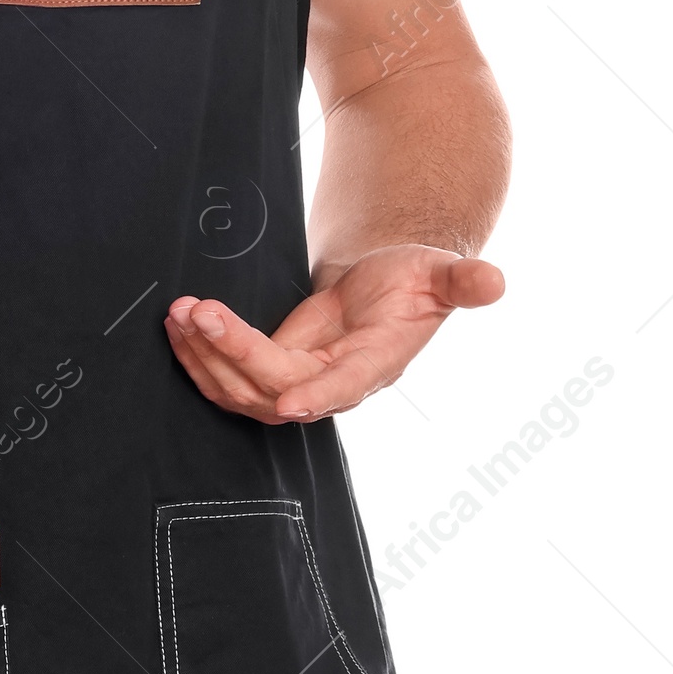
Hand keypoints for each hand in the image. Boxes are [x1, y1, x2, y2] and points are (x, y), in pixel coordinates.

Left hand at [165, 245, 504, 424]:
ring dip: (204, 356)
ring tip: (177, 314)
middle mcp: (333, 384)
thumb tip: (495, 280)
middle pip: (274, 385)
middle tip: (195, 311)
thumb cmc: (415, 280)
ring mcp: (299, 382)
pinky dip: (200, 356)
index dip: (318, 395)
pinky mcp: (272, 372)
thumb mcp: (440, 273)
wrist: (388, 289)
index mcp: (375, 364)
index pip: (343, 386)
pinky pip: (229, 378)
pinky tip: (178, 327)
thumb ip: (463, 282)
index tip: (287, 401)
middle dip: (232, 352)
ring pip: (242, 389)